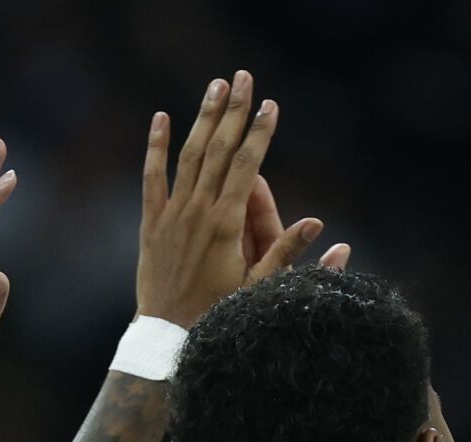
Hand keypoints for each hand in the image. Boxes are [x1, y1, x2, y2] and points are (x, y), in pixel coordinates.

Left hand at [136, 70, 347, 327]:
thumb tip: (319, 225)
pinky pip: (152, 177)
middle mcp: (198, 211)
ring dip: (203, 118)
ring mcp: (172, 214)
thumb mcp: (260, 288)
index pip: (248, 165)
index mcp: (227, 224)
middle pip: (219, 149)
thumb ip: (287, 253)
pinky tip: (161, 118)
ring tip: (215, 85)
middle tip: (244, 77)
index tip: (270, 104)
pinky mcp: (151, 222)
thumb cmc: (219, 315)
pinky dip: (156, 146)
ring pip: (189, 155)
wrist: (168, 335)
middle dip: (233, 111)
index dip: (260, 132)